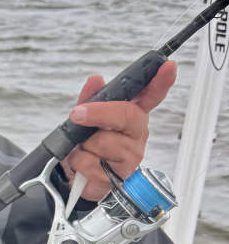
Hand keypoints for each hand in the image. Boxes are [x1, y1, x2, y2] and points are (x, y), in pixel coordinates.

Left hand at [62, 60, 175, 200]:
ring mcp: (130, 156)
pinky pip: (91, 162)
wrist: (75, 177)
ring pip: (104, 142)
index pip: (151, 96)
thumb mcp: (84, 119)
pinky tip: (84, 165)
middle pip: (126, 115)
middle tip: (77, 114)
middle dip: (99, 113)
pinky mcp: (119, 177)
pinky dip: (79, 162)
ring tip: (84, 149)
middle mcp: (136, 134)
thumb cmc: (86, 145)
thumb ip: (89, 99)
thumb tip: (96, 80)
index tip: (168, 66)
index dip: (160, 82)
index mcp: (131, 116)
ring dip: (84, 145)